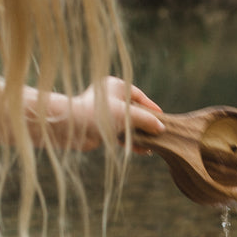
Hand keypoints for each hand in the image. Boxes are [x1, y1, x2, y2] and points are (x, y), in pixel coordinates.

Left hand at [42, 77, 163, 149]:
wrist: (72, 128)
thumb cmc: (99, 114)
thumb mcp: (128, 114)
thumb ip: (147, 120)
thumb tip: (161, 128)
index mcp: (116, 86)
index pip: (140, 97)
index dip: (152, 109)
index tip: (164, 119)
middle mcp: (111, 98)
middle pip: (135, 111)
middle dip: (147, 124)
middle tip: (160, 134)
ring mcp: (106, 113)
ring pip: (128, 124)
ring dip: (140, 135)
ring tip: (152, 146)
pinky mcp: (102, 128)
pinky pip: (121, 134)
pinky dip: (131, 141)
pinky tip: (142, 150)